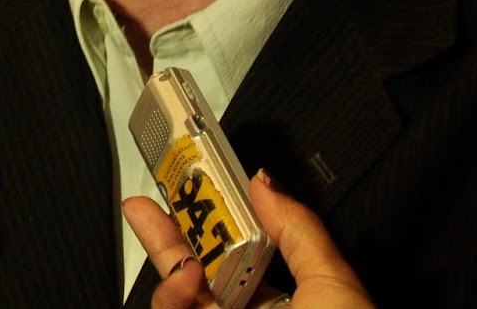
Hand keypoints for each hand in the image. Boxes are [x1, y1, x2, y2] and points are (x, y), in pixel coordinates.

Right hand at [123, 171, 374, 307]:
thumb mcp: (332, 284)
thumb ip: (297, 229)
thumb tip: (264, 181)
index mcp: (281, 306)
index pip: (238, 256)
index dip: (213, 221)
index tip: (196, 188)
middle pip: (195, 273)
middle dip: (166, 235)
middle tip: (145, 203)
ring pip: (174, 301)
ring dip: (168, 269)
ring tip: (182, 260)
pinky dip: (169, 297)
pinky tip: (183, 279)